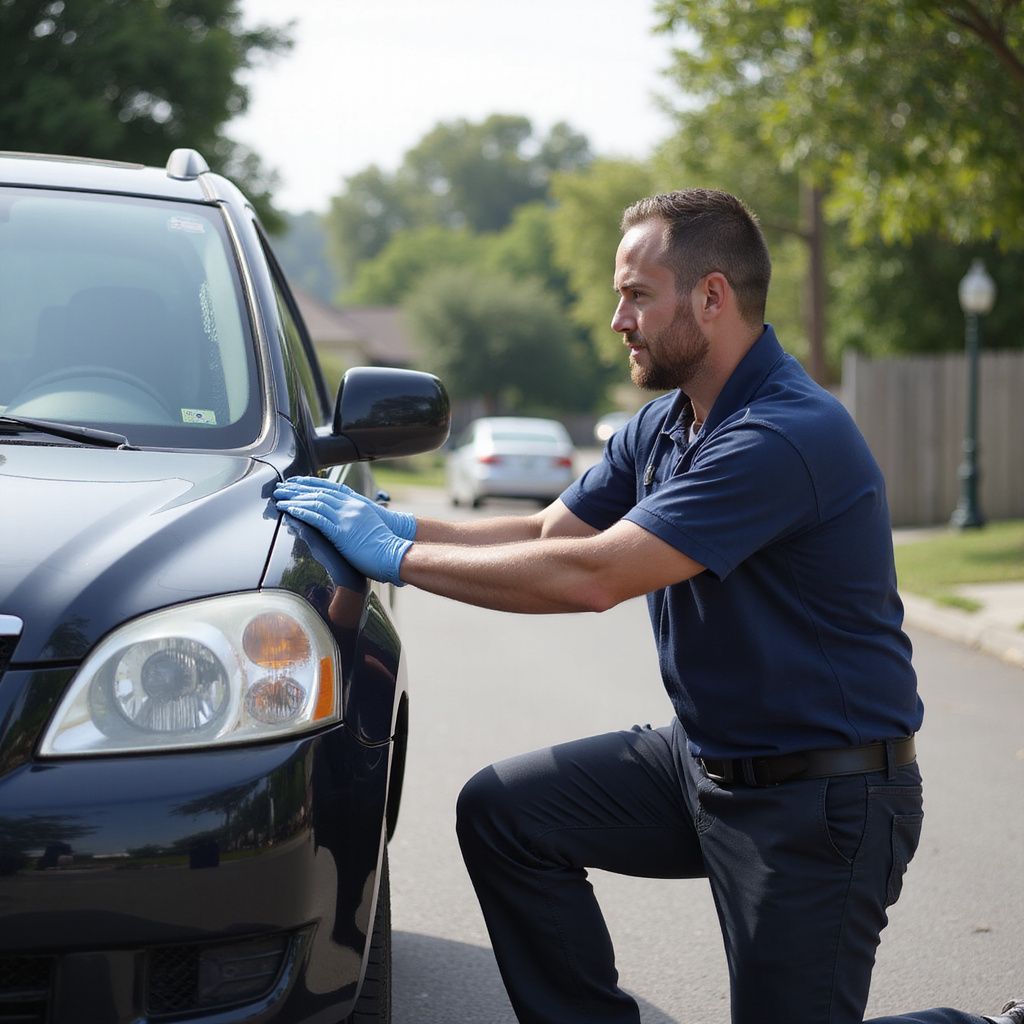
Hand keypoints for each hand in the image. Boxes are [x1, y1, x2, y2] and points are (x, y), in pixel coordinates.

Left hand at [274, 476, 416, 539]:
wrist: (396, 552)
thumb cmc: (386, 543)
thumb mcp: (371, 523)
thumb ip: (357, 518)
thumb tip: (346, 523)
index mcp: (357, 503)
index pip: (330, 488)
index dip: (311, 483)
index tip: (296, 481)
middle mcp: (351, 506)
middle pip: (320, 492)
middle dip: (298, 489)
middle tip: (281, 487)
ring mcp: (346, 517)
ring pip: (316, 502)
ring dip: (295, 499)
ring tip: (280, 498)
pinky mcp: (341, 531)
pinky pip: (318, 518)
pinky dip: (302, 512)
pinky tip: (290, 510)